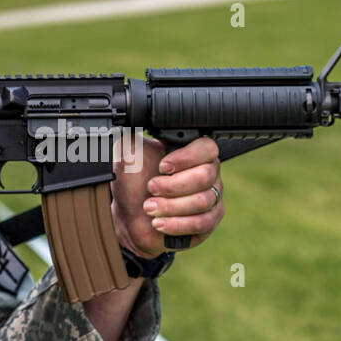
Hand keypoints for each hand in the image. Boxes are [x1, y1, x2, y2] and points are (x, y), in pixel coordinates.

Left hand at [110, 133, 224, 258]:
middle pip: (205, 176)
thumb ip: (134, 134)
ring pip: (203, 201)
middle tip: (151, 188)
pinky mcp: (209, 221)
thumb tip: (130, 116)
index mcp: (192, 152)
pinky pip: (203, 222)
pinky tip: (160, 223)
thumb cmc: (133, 184)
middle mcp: (207, 172)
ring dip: (171, 206)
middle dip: (173, 186)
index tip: (162, 167)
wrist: (128, 216)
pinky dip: (177, 224)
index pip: (207, 148)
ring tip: (149, 208)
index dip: (186, 158)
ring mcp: (211, 197)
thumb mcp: (129, 154)